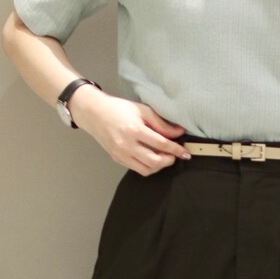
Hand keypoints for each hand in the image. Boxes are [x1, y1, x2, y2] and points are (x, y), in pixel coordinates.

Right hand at [68, 89, 191, 175]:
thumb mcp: (143, 110)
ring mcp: (121, 154)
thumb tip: (179, 133)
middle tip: (175, 155)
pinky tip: (151, 157)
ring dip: (159, 166)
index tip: (185, 153)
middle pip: (155, 161)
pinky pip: (136, 169)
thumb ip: (161, 124)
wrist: (94, 113)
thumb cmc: (119, 109)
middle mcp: (127, 145)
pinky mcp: (117, 159)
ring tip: (164, 157)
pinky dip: (147, 166)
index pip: (161, 144)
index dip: (176, 150)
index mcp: (135, 130)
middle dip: (169, 160)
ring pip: (146, 170)